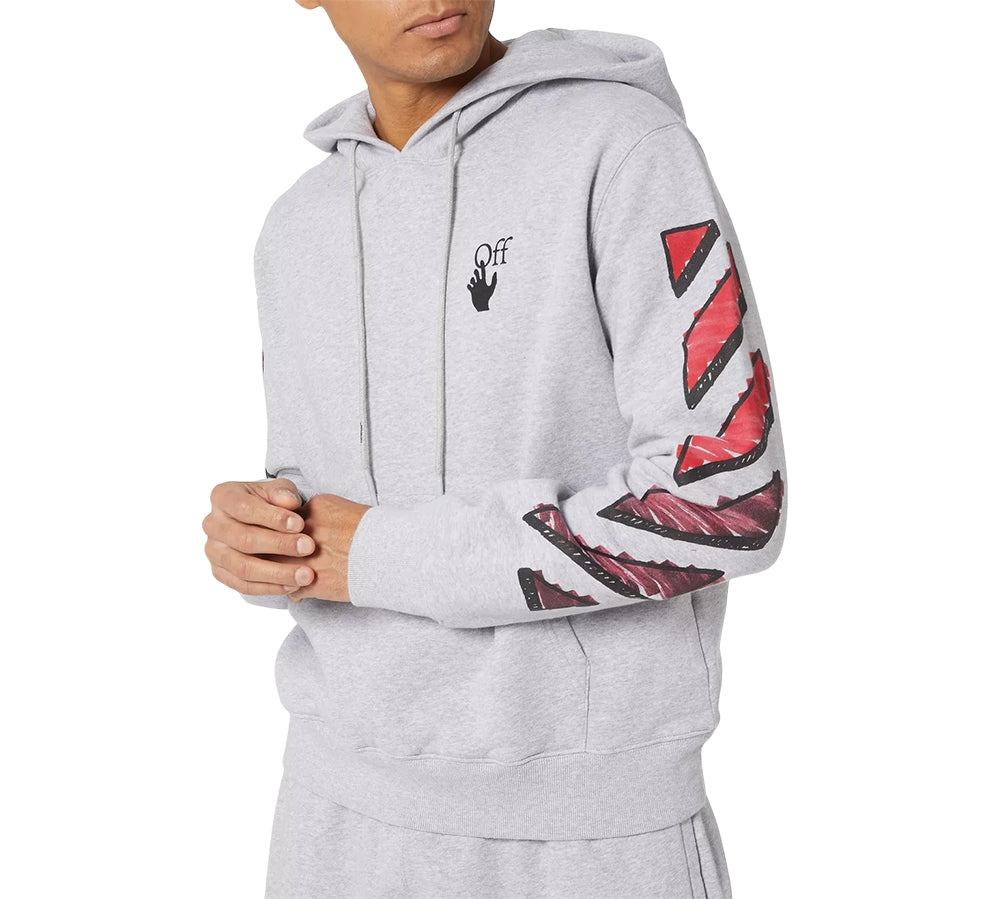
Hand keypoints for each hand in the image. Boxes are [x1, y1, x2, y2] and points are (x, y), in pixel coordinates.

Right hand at [202, 478, 316, 595]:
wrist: (261, 520)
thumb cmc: (271, 501)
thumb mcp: (279, 490)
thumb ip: (283, 494)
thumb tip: (290, 502)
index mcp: (223, 496)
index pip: (244, 508)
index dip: (273, 517)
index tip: (300, 524)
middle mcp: (212, 524)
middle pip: (243, 539)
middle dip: (279, 545)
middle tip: (309, 548)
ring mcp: (213, 550)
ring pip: (242, 567)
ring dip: (277, 573)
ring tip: (305, 575)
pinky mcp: (219, 572)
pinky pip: (243, 585)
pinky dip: (269, 587)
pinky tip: (293, 585)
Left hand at [281, 494, 370, 603]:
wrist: (393, 553)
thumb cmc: (378, 531)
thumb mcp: (349, 508)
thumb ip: (326, 513)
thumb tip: (317, 521)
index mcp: (317, 507)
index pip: (286, 517)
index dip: (286, 531)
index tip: (289, 538)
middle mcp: (308, 530)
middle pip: (277, 540)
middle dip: (277, 550)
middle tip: (279, 557)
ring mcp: (307, 556)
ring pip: (279, 566)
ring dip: (282, 573)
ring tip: (288, 578)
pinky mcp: (313, 581)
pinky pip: (292, 589)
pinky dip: (295, 593)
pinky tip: (300, 593)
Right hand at [467, 259, 496, 310]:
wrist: (483, 304)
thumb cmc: (488, 296)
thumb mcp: (492, 287)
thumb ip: (494, 280)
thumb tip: (495, 272)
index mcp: (484, 282)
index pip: (483, 272)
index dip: (482, 267)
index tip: (482, 261)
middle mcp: (479, 283)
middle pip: (476, 275)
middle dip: (476, 272)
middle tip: (476, 271)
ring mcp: (475, 287)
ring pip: (472, 279)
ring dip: (472, 279)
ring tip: (474, 281)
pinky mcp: (472, 291)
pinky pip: (469, 286)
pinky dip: (469, 286)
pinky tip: (471, 287)